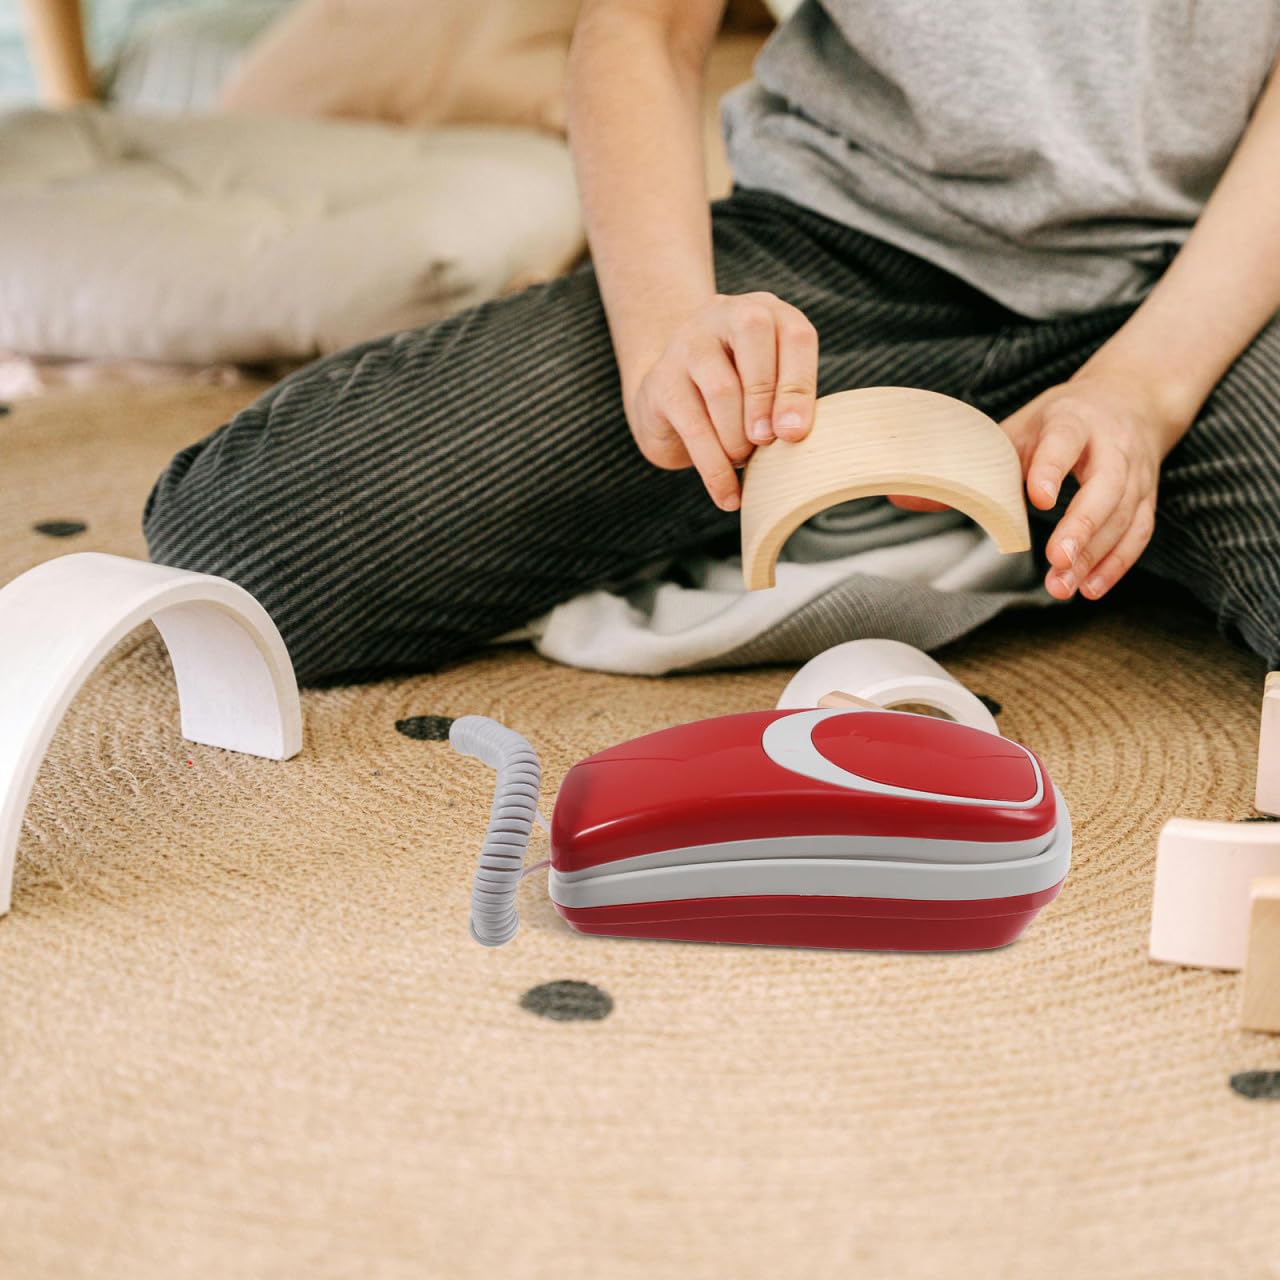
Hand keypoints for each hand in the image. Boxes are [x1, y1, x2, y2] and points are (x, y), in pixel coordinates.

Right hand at [625, 292, 818, 510]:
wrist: (669, 397)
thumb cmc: (737, 396)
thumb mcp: (769, 389)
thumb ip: (786, 402)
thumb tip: (794, 435)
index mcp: (766, 314)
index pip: (794, 336)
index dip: (799, 385)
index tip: (795, 433)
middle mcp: (725, 315)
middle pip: (754, 337)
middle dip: (765, 400)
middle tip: (767, 443)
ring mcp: (688, 342)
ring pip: (722, 386)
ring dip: (738, 436)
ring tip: (744, 461)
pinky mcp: (661, 380)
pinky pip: (693, 425)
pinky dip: (714, 467)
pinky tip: (727, 494)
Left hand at [890, 369, 1189, 598]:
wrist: (1128, 401)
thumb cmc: (1058, 423)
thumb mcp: (1011, 433)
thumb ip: (965, 468)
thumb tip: (897, 496)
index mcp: (1072, 421)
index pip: (1063, 442)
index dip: (1051, 469)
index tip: (1038, 498)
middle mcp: (1110, 445)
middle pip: (1105, 486)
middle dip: (1082, 525)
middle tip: (1056, 559)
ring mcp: (1135, 473)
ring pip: (1123, 516)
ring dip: (1094, 554)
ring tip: (1063, 586)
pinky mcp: (1147, 497)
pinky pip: (1138, 533)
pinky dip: (1116, 563)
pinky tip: (1090, 588)